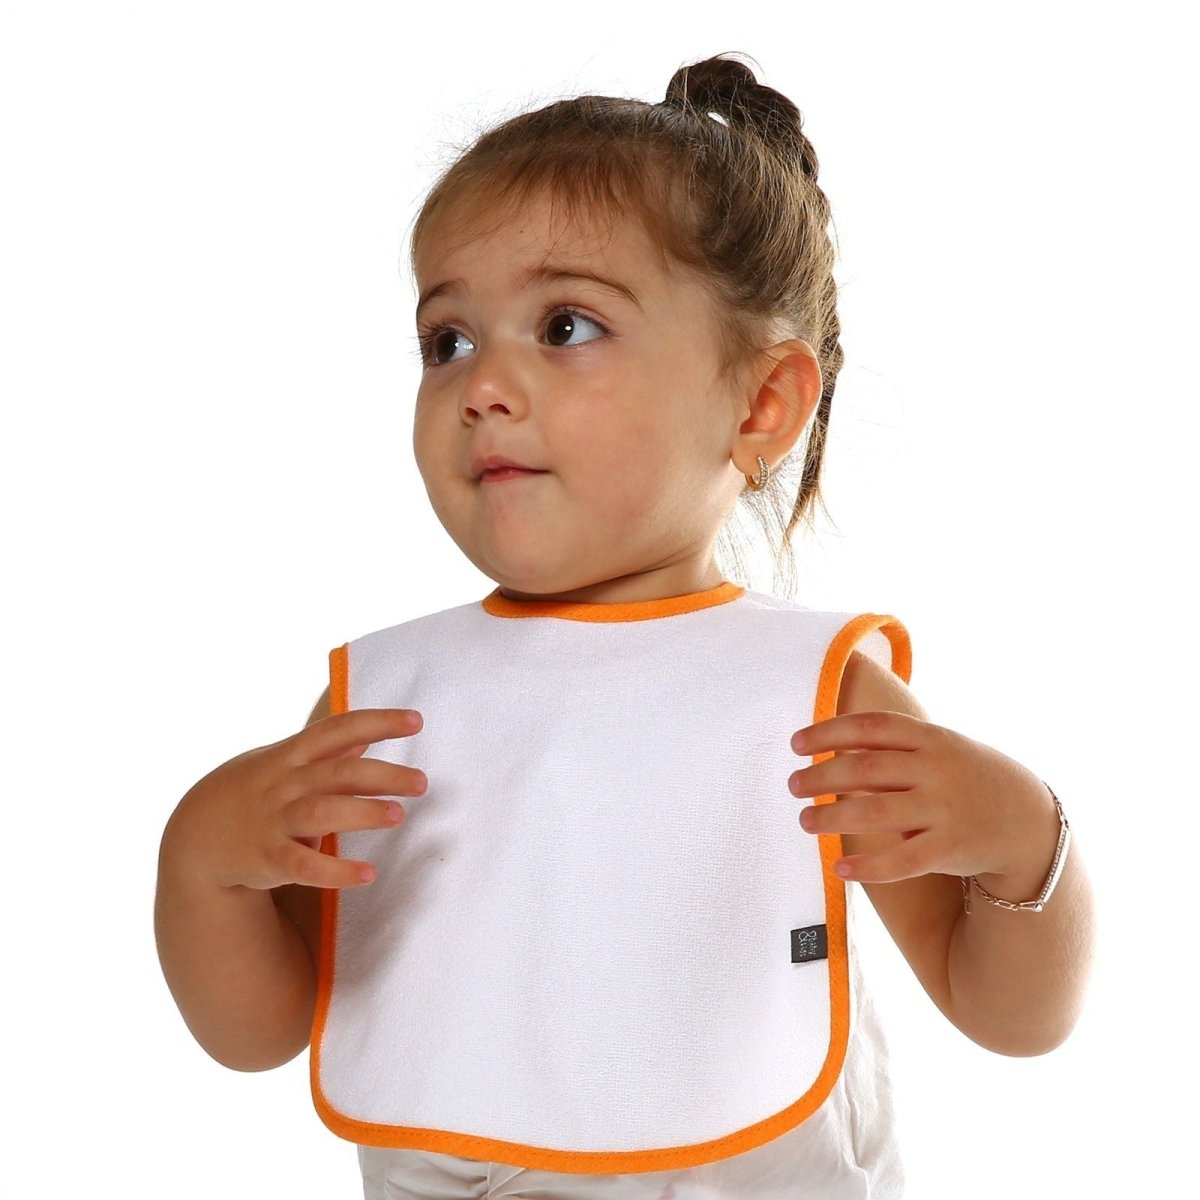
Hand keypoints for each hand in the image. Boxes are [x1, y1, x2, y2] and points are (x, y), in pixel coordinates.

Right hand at [167, 708, 427, 890]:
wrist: (195, 836)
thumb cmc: (252, 791)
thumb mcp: (283, 761)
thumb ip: (327, 752)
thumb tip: (370, 737)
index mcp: (292, 754)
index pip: (339, 729)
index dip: (378, 722)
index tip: (417, 720)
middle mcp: (285, 784)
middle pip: (338, 772)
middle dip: (382, 775)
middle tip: (422, 782)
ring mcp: (274, 821)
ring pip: (322, 813)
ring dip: (362, 813)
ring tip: (398, 815)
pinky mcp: (268, 859)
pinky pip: (305, 867)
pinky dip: (337, 872)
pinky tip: (369, 874)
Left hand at [787, 711, 1060, 888]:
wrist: (1029, 820)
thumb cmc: (968, 778)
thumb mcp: (941, 747)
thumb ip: (895, 745)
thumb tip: (830, 744)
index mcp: (931, 738)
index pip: (871, 727)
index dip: (828, 732)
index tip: (796, 744)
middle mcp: (936, 770)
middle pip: (864, 769)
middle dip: (820, 777)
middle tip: (792, 785)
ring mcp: (944, 809)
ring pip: (874, 812)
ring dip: (831, 817)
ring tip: (805, 821)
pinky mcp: (950, 848)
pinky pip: (901, 860)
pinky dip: (868, 867)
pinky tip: (839, 870)